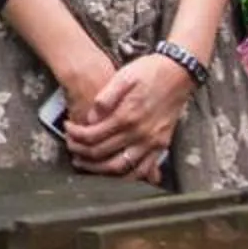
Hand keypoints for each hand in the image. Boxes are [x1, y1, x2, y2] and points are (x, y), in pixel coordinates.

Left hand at [67, 52, 187, 179]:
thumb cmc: (149, 71)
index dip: (75, 135)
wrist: (179, 72)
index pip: (92, 136)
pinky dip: (127, 177)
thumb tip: (90, 118)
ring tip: (85, 164)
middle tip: (71, 147)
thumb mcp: (123, 76)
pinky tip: (115, 174)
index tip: (68, 129)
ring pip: (120, 167)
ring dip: (98, 170)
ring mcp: (152, 142)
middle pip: (102, 153)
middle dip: (81, 152)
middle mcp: (139, 133)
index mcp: (126, 116)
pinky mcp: (161, 145)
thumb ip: (105, 98)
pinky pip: (143, 170)